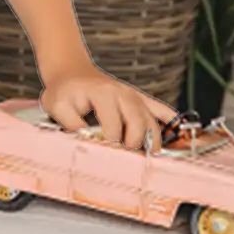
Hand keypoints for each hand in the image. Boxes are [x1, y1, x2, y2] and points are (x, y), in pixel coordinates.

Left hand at [39, 61, 177, 153]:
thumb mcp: (57, 106)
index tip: (102, 156)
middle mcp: (124, 94)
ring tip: (145, 159)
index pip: (113, 127)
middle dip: (134, 146)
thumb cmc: (64, 91)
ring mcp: (135, 97)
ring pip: (153, 122)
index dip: (109, 146)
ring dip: (151, 142)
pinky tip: (176, 137)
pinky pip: (162, 110)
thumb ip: (71, 125)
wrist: (72, 72)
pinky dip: (171, 123)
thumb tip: (87, 144)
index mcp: (103, 95)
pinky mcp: (141, 99)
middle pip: (139, 124)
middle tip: (125, 161)